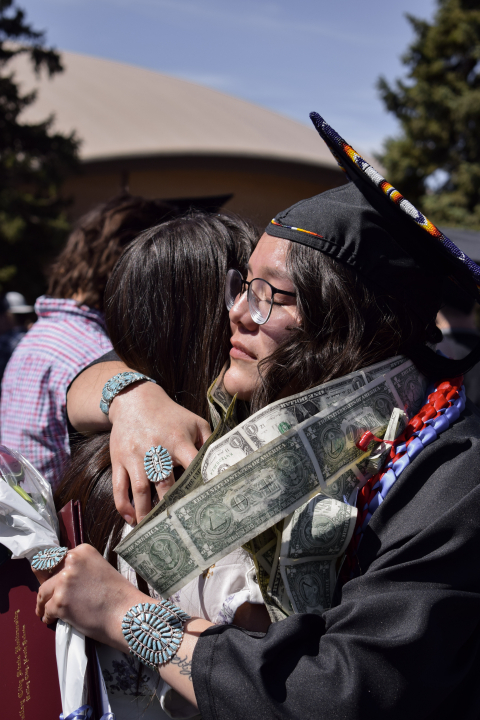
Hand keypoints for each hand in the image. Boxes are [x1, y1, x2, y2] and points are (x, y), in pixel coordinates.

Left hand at [36, 544, 208, 708]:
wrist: (127, 614)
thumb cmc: (119, 596)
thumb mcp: (101, 571)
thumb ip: (82, 570)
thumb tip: (63, 580)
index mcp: (83, 551)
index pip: (57, 558)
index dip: (52, 571)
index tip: (48, 579)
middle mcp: (71, 562)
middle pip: (48, 575)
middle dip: (47, 588)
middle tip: (44, 599)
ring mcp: (64, 582)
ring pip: (44, 593)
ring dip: (43, 603)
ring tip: (44, 611)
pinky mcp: (60, 602)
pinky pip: (46, 610)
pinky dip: (47, 617)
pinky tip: (51, 620)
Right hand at [109, 381, 211, 523]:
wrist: (134, 399)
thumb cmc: (169, 415)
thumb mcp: (194, 421)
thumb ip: (209, 441)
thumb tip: (224, 463)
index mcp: (178, 440)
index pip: (192, 464)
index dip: (200, 483)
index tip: (207, 503)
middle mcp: (156, 450)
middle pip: (164, 484)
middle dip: (171, 507)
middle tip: (179, 528)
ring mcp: (134, 456)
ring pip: (141, 490)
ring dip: (146, 513)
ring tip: (152, 531)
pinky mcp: (118, 460)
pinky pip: (119, 487)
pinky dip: (124, 506)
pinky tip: (131, 519)